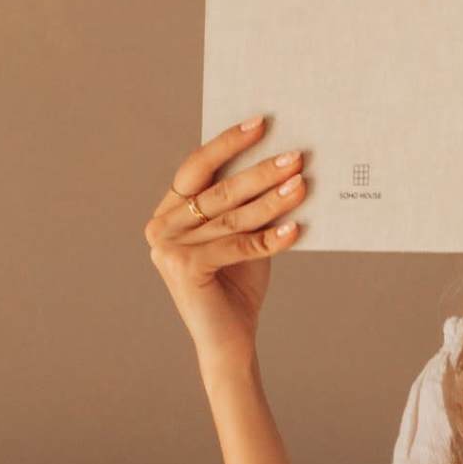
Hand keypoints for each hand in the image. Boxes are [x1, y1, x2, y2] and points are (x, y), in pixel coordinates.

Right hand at [148, 112, 310, 366]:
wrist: (229, 341)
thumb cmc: (238, 284)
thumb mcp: (242, 235)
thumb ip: (247, 204)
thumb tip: (284, 162)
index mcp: (169, 211)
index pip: (197, 167)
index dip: (228, 142)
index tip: (261, 122)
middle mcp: (160, 227)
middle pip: (217, 191)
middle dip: (260, 172)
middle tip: (295, 156)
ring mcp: (166, 248)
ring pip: (230, 218)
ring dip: (271, 200)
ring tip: (302, 186)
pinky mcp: (182, 269)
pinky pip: (236, 246)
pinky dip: (270, 237)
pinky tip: (296, 229)